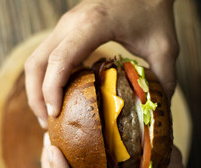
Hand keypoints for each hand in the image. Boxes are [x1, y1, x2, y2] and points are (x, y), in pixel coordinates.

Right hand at [25, 0, 178, 127]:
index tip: (55, 115)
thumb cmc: (152, 9)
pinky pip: (46, 58)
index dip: (52, 89)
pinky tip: (60, 98)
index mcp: (91, 25)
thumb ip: (163, 78)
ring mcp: (65, 27)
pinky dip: (46, 80)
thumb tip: (156, 110)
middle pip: (36, 63)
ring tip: (51, 116)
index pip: (59, 59)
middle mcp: (70, 24)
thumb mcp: (164, 46)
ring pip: (36, 61)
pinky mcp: (66, 32)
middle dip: (37, 97)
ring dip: (37, 90)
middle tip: (50, 124)